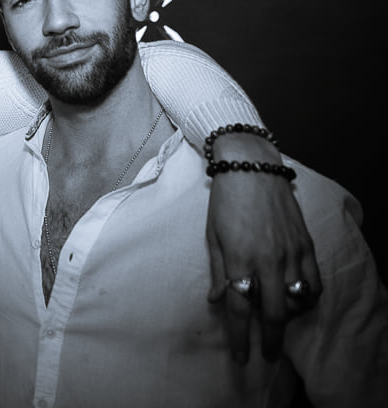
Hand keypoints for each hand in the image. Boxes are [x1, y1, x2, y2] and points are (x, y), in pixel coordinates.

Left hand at [205, 133, 320, 363]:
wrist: (252, 169)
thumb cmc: (226, 201)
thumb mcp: (212, 236)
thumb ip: (217, 270)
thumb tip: (218, 301)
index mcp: (239, 258)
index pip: (239, 307)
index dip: (239, 336)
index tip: (240, 356)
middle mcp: (267, 260)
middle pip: (272, 313)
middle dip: (269, 339)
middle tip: (265, 355)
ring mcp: (291, 253)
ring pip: (296, 301)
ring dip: (287, 318)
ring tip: (277, 322)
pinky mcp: (306, 245)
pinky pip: (314, 283)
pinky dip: (307, 298)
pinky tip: (297, 302)